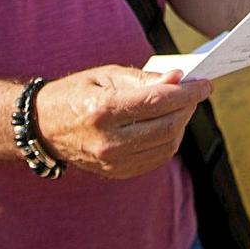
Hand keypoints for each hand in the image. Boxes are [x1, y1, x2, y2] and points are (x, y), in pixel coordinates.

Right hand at [35, 65, 210, 178]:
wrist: (44, 126)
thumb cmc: (76, 92)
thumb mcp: (106, 74)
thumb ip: (143, 78)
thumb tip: (178, 78)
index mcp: (104, 109)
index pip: (158, 102)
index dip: (187, 93)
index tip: (205, 84)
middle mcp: (109, 140)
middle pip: (167, 126)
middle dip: (188, 107)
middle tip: (195, 92)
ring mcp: (113, 162)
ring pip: (166, 145)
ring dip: (181, 123)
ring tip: (182, 105)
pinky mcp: (117, 173)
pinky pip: (156, 158)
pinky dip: (169, 139)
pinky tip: (169, 123)